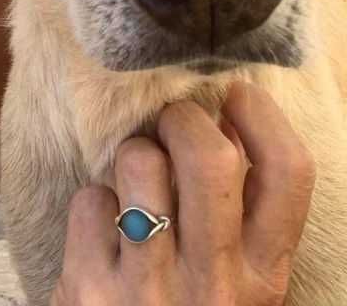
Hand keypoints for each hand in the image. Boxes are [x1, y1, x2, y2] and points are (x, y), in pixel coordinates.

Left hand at [50, 83, 315, 304]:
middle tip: (169, 123)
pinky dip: (92, 204)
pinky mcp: (90, 291)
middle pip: (210, 158)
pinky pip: (91, 199)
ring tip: (133, 182)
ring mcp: (150, 290)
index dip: (263, 116)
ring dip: (132, 155)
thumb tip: (227, 121)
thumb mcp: (233, 277)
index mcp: (263, 275)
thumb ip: (239, 210)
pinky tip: (100, 234)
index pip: (290, 175)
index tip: (235, 94)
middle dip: (183, 118)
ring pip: (141, 163)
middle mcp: (215, 286)